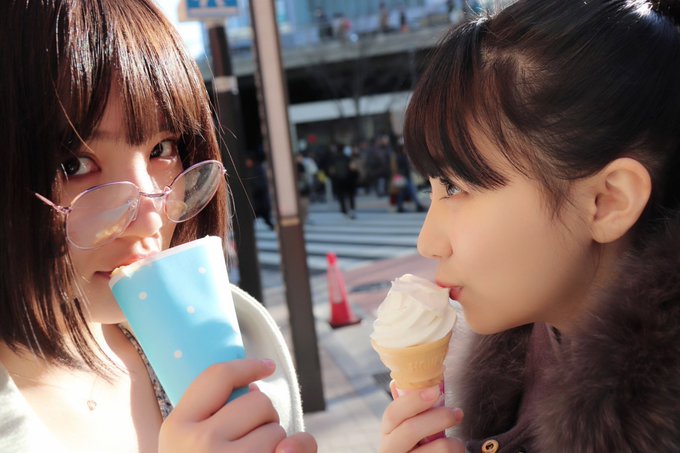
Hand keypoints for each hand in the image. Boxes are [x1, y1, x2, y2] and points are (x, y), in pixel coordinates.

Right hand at [159, 359, 309, 452]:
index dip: (247, 365)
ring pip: (279, 430)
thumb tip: (265, 400)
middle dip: (264, 420)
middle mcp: (200, 443)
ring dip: (276, 445)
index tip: (267, 365)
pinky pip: (296, 449)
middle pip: (259, 402)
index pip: (216, 377)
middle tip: (248, 445)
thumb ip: (216, 419)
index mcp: (177, 428)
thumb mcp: (189, 447)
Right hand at [379, 382, 464, 452]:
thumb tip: (399, 381)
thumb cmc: (415, 447)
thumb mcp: (405, 430)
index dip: (413, 400)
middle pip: (411, 430)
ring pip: (438, 449)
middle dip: (438, 417)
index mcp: (387, 433)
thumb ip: (407, 411)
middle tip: (458, 413)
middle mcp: (391, 450)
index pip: (392, 413)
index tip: (435, 390)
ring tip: (457, 443)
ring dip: (455, 442)